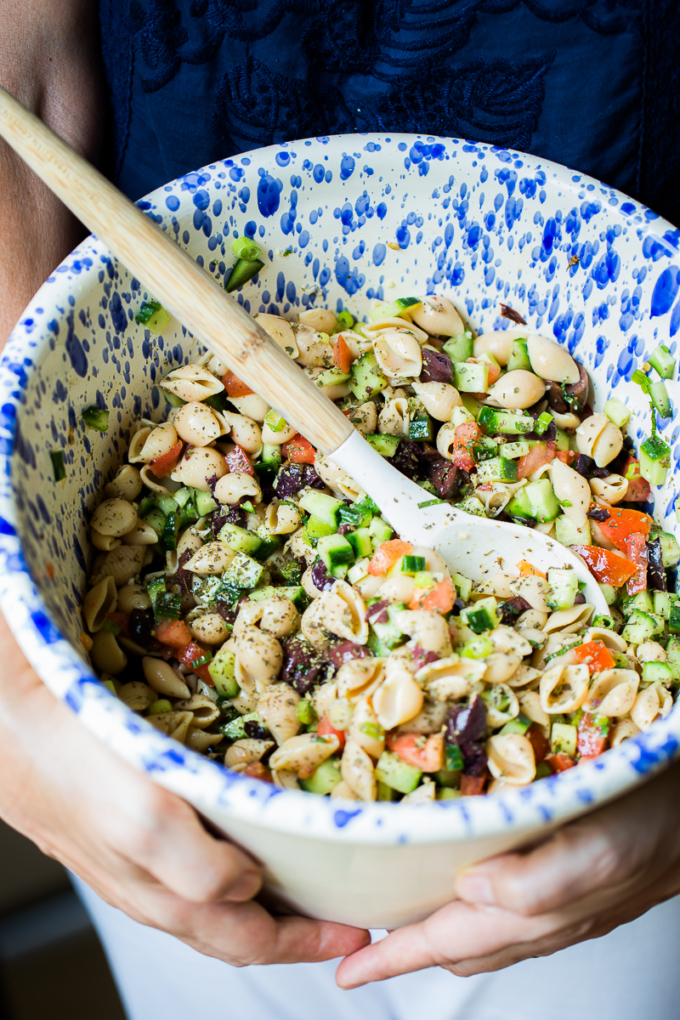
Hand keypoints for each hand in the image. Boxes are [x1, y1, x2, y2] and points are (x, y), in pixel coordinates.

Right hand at [0, 614, 368, 964]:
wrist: (13, 721)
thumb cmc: (75, 767)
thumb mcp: (146, 822)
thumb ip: (199, 872)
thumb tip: (247, 888)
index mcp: (165, 893)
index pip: (247, 941)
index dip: (305, 943)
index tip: (357, 933)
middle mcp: (153, 888)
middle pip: (235, 931)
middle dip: (296, 931)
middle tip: (349, 918)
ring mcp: (138, 862)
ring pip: (214, 901)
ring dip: (268, 902)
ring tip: (310, 885)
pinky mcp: (128, 827)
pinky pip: (192, 864)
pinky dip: (235, 865)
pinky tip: (247, 838)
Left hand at [336, 759, 679, 985]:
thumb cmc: (659, 822)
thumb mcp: (602, 848)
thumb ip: (538, 884)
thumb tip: (471, 892)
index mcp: (539, 911)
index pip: (448, 943)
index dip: (394, 960)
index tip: (347, 970)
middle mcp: (544, 914)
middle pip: (458, 945)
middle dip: (407, 948)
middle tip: (361, 934)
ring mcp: (559, 899)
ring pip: (481, 928)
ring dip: (437, 925)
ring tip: (400, 907)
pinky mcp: (570, 873)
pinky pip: (508, 902)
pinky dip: (471, 900)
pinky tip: (465, 869)